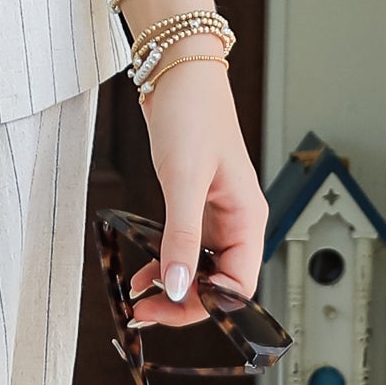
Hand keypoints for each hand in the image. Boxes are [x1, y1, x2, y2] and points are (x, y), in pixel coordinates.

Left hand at [130, 51, 266, 312]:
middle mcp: (236, 222)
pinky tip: (141, 273)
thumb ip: (181, 238)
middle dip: (183, 302)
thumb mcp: (183, 181)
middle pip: (219, 283)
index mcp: (248, 219)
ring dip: (172, 286)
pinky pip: (184, 247)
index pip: (238, 286)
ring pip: (199, 268)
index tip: (166, 311)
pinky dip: (164, 263)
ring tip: (137, 297)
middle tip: (144, 311)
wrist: (179, 73)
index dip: (206, 306)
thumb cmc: (193, 115)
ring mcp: (215, 214)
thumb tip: (177, 288)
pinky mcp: (194, 204)